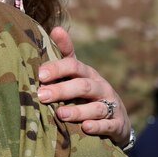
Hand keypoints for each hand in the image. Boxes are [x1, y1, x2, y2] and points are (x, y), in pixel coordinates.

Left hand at [38, 26, 130, 146]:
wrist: (115, 120)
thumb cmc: (86, 93)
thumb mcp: (76, 74)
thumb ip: (64, 56)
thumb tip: (56, 28)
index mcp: (87, 74)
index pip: (73, 65)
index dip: (57, 68)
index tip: (40, 74)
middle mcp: (100, 87)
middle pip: (83, 85)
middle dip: (62, 90)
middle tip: (42, 95)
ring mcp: (110, 106)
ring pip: (96, 107)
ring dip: (78, 110)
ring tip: (61, 114)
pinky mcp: (117, 125)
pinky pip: (109, 125)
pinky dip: (98, 127)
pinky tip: (86, 128)